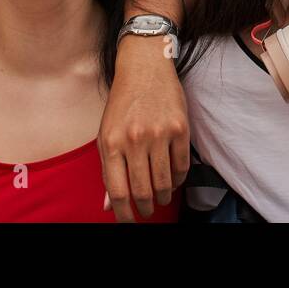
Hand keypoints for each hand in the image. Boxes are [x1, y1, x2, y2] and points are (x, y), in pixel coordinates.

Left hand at [99, 34, 189, 221]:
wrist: (145, 66)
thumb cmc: (123, 102)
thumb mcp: (106, 133)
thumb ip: (108, 169)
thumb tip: (110, 205)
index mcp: (111, 143)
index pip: (118, 191)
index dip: (124, 214)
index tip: (128, 221)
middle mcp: (134, 139)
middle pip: (142, 191)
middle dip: (146, 208)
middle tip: (147, 211)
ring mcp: (159, 134)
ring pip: (164, 182)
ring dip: (163, 197)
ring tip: (161, 198)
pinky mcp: (180, 128)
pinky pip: (182, 166)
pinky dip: (178, 180)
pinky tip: (173, 180)